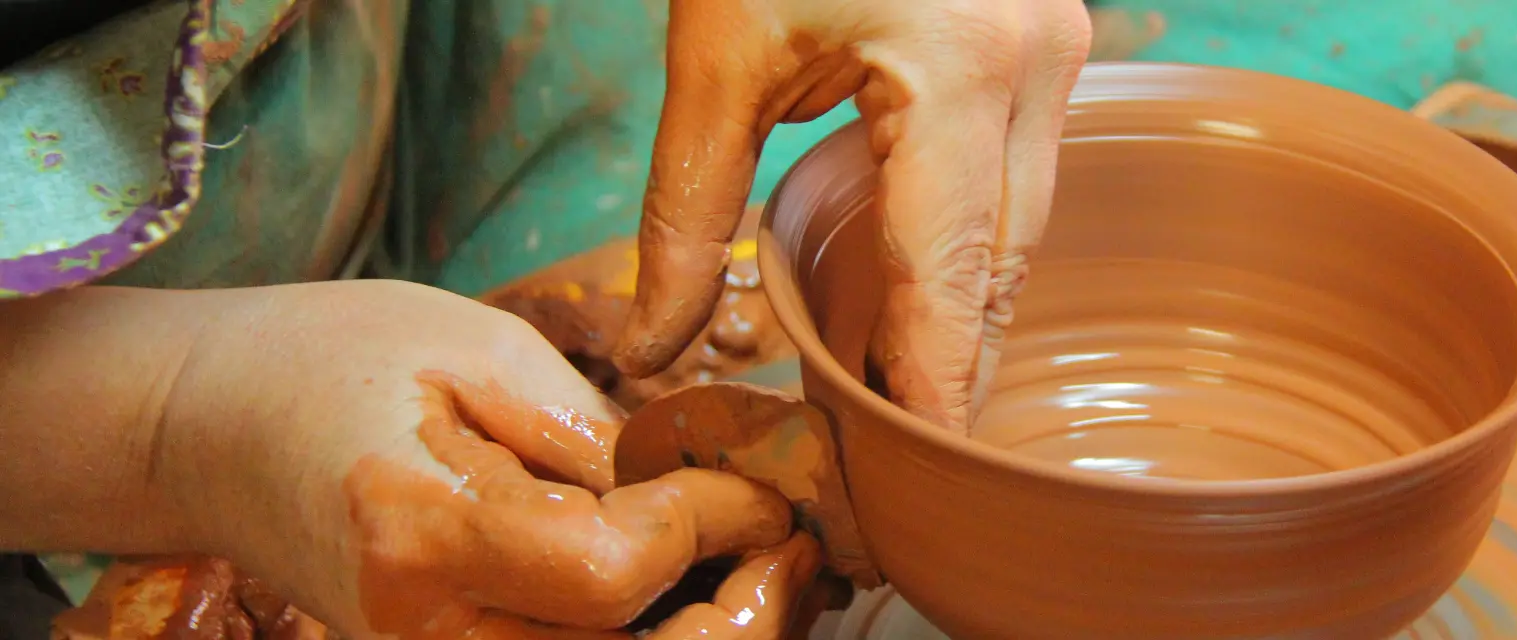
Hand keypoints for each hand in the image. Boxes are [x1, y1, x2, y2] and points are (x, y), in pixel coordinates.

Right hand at [155, 281, 810, 637]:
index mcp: (419, 532)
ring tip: (773, 573)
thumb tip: (716, 489)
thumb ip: (594, 433)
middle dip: (748, 612)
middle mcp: (420, 634)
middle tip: (796, 544)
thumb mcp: (474, 347)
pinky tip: (706, 600)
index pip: (612, 570)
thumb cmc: (338, 360)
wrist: (215, 427)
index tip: (756, 475)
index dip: (711, 523)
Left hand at [614, 0, 1093, 429]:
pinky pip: (1020, 169)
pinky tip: (927, 284)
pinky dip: (973, 237)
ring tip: (909, 385)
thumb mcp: (715, 51)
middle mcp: (1035, 61)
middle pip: (1005, 260)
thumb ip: (687, 208)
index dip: (939, 381)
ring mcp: (1055, 43)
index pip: (955, 273)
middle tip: (906, 449)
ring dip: (970, 302)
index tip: (923, 466)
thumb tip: (656, 341)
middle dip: (958, 359)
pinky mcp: (1042, 33)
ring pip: (1024, 220)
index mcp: (960, 68)